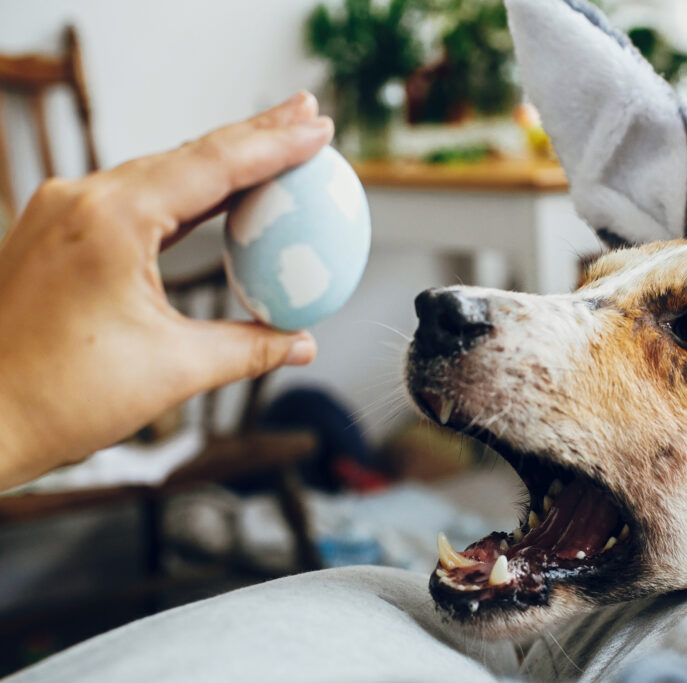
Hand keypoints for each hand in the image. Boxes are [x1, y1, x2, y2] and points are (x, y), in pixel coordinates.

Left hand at [0, 92, 332, 490]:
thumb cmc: (61, 398)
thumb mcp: (175, 371)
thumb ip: (251, 349)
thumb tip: (304, 344)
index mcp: (112, 219)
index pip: (214, 166)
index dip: (275, 144)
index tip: (318, 128)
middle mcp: (81, 199)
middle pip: (188, 154)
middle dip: (254, 135)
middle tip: (307, 113)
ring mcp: (63, 211)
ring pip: (160, 171)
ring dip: (219, 162)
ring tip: (273, 146)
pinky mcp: (57, 231)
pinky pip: (133, 197)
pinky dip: (183, 193)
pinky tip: (215, 194)